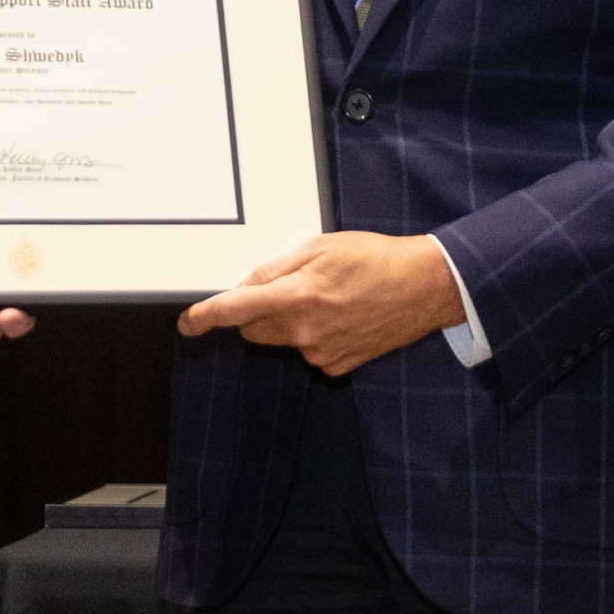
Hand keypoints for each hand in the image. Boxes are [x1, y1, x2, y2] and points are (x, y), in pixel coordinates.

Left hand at [175, 232, 462, 376]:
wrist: (425, 287)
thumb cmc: (375, 259)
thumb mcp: (319, 248)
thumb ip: (276, 269)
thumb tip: (244, 285)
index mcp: (297, 297)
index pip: (235, 311)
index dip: (205, 317)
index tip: (188, 323)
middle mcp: (305, 332)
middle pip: (253, 330)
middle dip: (255, 311)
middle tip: (286, 287)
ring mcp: (321, 353)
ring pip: (281, 340)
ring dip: (286, 322)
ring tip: (325, 297)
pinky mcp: (338, 366)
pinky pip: (308, 351)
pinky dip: (312, 335)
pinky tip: (340, 316)